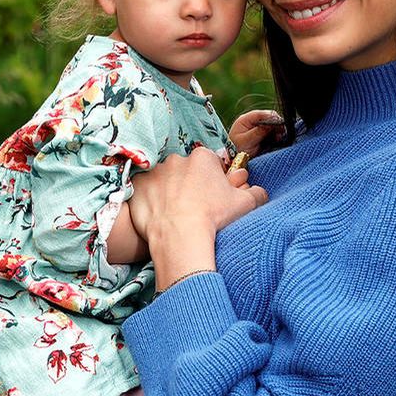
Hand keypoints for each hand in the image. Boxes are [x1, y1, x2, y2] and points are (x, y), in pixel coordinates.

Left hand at [126, 147, 268, 248]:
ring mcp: (154, 172)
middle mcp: (176, 159)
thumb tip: (259, 191)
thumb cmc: (214, 218)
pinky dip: (149, 200)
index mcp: (203, 158)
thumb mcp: (245, 204)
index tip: (211, 196)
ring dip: (168, 192)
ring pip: (163, 180)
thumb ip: (257, 193)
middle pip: (185, 170)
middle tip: (193, 207)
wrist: (180, 237)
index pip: (209, 164)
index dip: (212, 181)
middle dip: (188, 184)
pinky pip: (144, 191)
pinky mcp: (137, 186)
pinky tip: (157, 215)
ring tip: (174, 214)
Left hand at [229, 109, 285, 159]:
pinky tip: (278, 139)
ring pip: (272, 125)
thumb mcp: (247, 140)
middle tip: (282, 132)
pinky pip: (272, 132)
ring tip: (279, 137)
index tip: (279, 123)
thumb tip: (271, 125)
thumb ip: (258, 131)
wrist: (236, 160)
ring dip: (277, 130)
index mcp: (245, 120)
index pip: (260, 114)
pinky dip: (276, 135)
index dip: (271, 117)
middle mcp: (252, 121)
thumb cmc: (237, 149)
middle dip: (276, 124)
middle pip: (268, 118)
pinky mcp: (262, 134)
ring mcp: (257, 128)